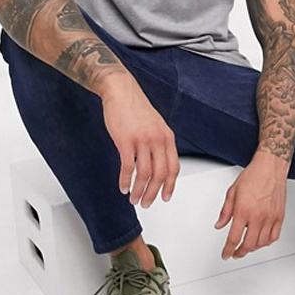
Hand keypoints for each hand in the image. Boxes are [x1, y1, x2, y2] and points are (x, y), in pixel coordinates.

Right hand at [101, 76, 179, 207]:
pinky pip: (127, 168)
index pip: (174, 168)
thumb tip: (159, 164)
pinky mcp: (125, 141)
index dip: (170, 185)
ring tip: (134, 199)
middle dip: (153, 193)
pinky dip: (125, 181)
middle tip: (147, 204)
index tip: (165, 197)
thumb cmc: (136, 108)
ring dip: (139, 191)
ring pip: (144, 174)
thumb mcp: (156, 125)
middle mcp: (157, 140)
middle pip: (160, 175)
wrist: (121, 91)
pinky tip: (123, 187)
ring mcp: (142, 141)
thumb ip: (160, 143)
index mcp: (167, 137)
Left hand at [215, 155, 286, 259]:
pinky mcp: (279, 216)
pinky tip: (262, 241)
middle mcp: (257, 216)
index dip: (228, 250)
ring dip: (253, 248)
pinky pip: (274, 236)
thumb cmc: (253, 176)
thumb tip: (219, 225)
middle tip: (235, 253)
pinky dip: (267, 242)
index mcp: (243, 211)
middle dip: (240, 252)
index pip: (234, 238)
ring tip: (247, 247)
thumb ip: (225, 212)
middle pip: (248, 244)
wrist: (270, 167)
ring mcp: (270, 218)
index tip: (226, 254)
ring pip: (261, 243)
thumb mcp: (232, 192)